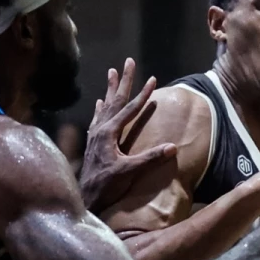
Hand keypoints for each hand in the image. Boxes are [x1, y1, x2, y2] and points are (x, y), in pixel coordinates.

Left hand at [79, 58, 176, 213]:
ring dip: (110, 89)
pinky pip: (97, 118)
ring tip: (112, 72)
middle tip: (128, 61)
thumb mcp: (130, 172)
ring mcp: (94, 135)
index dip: (143, 94)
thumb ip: (150, 158)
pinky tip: (99, 102)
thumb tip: (174, 147)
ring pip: (105, 106)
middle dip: (123, 80)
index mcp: (109, 133)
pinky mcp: (92, 142)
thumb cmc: (107, 185)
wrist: (86, 198)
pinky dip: (100, 108)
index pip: (130, 109)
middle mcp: (100, 129)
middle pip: (115, 100)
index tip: (153, 79)